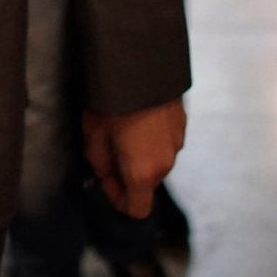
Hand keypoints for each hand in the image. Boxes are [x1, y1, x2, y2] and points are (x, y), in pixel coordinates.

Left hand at [82, 100, 186, 219]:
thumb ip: (100, 164)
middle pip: (147, 184)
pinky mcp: (182, 123)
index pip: (137, 209)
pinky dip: (152, 137)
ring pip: (157, 161)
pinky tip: (138, 116)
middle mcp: (166, 164)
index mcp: (143, 173)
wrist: (141, 66)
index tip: (105, 181)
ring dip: (141, 154)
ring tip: (123, 128)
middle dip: (128, 174)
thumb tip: (105, 174)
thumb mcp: (93, 136)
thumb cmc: (112, 104)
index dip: (118, 200)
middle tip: (108, 150)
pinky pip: (165, 140)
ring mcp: (178, 142)